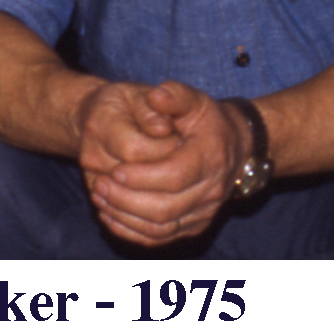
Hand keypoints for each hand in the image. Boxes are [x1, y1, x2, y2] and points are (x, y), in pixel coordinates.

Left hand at [78, 81, 247, 246]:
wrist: (234, 147)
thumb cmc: (206, 121)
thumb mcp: (194, 100)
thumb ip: (174, 95)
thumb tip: (155, 96)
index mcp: (210, 158)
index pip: (174, 176)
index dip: (142, 176)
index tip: (114, 169)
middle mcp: (211, 191)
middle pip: (165, 208)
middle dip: (126, 199)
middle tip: (98, 184)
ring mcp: (203, 213)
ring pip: (161, 228)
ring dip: (125, 216)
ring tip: (99, 197)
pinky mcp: (194, 226)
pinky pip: (161, 238)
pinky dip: (132, 231)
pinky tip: (109, 215)